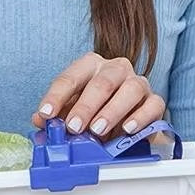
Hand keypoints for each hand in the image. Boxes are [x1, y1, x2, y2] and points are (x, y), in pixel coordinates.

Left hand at [32, 52, 164, 137]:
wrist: (128, 117)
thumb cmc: (96, 108)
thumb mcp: (72, 109)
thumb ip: (56, 115)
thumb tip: (40, 121)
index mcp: (90, 65)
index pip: (70, 77)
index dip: (55, 96)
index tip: (46, 114)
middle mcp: (115, 68)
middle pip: (102, 82)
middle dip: (85, 106)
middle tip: (73, 127)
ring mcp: (138, 82)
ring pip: (130, 89)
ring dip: (112, 111)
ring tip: (97, 130)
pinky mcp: (155, 100)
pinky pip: (153, 105)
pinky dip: (140, 118)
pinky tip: (127, 129)